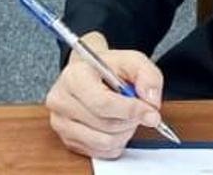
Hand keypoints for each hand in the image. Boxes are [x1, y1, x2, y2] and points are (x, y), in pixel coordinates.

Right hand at [45, 31, 164, 159]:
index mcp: (74, 77)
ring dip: (125, 132)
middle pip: (105, 124)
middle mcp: (61, 101)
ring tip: (127, 116)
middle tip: (140, 109)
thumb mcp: (133, 60)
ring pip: (104, 142)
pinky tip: (117, 126)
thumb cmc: (109, 67)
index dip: (131, 110)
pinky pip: (100, 152)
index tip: (150, 111)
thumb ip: (148, 76)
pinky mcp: (67, 141)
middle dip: (131, 120)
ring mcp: (61, 123)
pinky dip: (116, 143)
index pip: (103, 103)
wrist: (90, 73)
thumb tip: (151, 102)